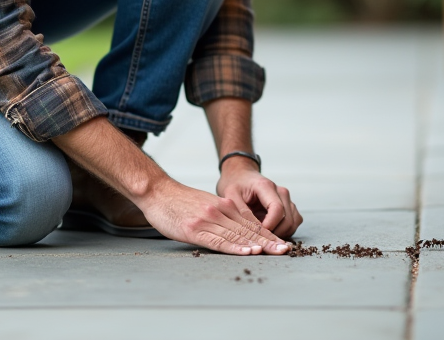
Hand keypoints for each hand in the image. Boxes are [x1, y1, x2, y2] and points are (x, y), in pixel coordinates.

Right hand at [137, 178, 290, 255]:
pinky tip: (248, 251)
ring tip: (274, 252)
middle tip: (286, 250)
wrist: (157, 192)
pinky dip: (236, 247)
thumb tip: (236, 229)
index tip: (282, 244)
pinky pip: (220, 241)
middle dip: (269, 241)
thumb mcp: (206, 203)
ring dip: (258, 245)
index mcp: (224, 206)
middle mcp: (220, 211)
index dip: (268, 234)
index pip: (250, 223)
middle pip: (248, 229)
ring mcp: (208, 220)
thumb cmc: (179, 201)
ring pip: (238, 235)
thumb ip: (222, 214)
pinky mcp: (196, 229)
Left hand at [216, 157, 302, 239]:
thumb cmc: (236, 184)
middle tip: (257, 237)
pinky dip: (284, 232)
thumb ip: (241, 211)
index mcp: (266, 186)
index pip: (277, 209)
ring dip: (279, 234)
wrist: (241, 176)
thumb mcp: (230, 195)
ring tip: (262, 234)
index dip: (269, 225)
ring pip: (292, 224)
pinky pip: (293, 224)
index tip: (257, 233)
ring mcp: (287, 200)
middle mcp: (281, 192)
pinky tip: (270, 232)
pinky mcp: (290, 207)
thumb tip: (250, 229)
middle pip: (287, 219)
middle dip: (273, 233)